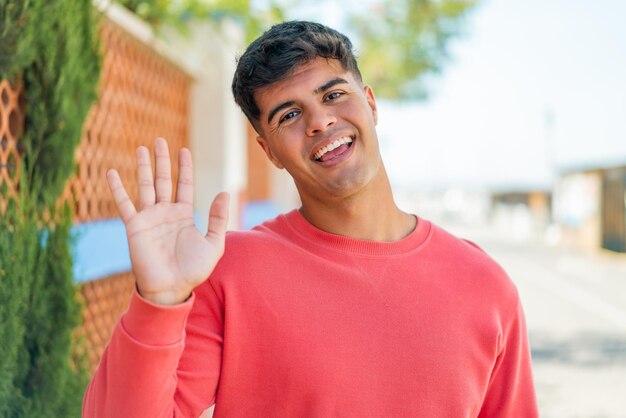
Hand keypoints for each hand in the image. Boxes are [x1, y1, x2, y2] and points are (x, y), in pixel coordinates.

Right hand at [106, 138, 229, 304]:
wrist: (171, 289)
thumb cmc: (193, 270)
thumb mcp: (213, 243)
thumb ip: (218, 219)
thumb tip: (224, 192)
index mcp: (184, 216)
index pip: (185, 185)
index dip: (185, 168)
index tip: (184, 150)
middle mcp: (166, 213)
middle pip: (164, 181)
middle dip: (162, 161)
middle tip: (160, 141)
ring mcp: (149, 218)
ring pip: (146, 186)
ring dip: (143, 168)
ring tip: (141, 148)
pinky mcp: (134, 227)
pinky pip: (124, 204)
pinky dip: (117, 188)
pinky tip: (112, 173)